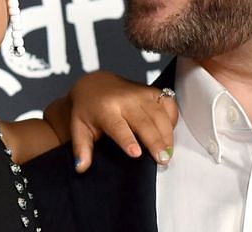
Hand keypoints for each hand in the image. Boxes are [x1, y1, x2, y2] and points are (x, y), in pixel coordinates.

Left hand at [60, 72, 177, 172]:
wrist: (95, 84)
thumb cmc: (87, 109)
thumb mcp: (79, 128)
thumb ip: (81, 148)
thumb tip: (81, 167)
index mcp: (105, 109)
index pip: (118, 126)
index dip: (128, 140)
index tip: (136, 154)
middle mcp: (124, 99)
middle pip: (144, 123)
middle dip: (155, 141)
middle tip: (163, 160)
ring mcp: (140, 93)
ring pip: (159, 115)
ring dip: (167, 135)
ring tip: (168, 153)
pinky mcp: (151, 91)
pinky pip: (168, 104)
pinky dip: (172, 119)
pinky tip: (169, 133)